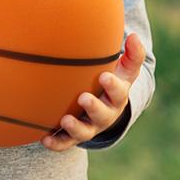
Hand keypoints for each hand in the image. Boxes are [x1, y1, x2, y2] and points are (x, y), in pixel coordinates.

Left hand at [41, 33, 144, 151]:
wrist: (104, 107)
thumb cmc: (112, 82)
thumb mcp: (125, 70)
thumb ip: (133, 54)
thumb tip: (134, 36)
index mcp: (117, 97)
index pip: (118, 92)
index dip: (112, 86)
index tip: (104, 76)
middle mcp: (105, 114)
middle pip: (102, 114)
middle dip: (94, 107)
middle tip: (83, 98)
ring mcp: (90, 126)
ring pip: (84, 132)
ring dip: (75, 127)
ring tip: (65, 119)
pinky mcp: (74, 136)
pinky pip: (65, 142)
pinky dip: (56, 142)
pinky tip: (44, 139)